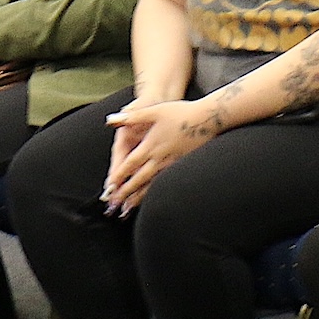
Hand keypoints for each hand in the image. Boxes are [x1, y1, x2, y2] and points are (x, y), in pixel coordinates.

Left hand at [102, 97, 220, 212]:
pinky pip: (164, 182)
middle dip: (126, 192)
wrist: (208, 119)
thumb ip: (131, 117)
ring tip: (128, 207)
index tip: (110, 186)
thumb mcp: (153, 110)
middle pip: (139, 178)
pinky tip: (151, 199)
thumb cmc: (181, 113)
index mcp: (151, 145)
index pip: (131, 164)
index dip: (119, 175)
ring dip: (139, 197)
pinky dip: (155, 192)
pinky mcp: (181, 166)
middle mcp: (160, 157)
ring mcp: (172, 164)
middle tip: (114, 204)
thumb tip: (111, 120)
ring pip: (152, 184)